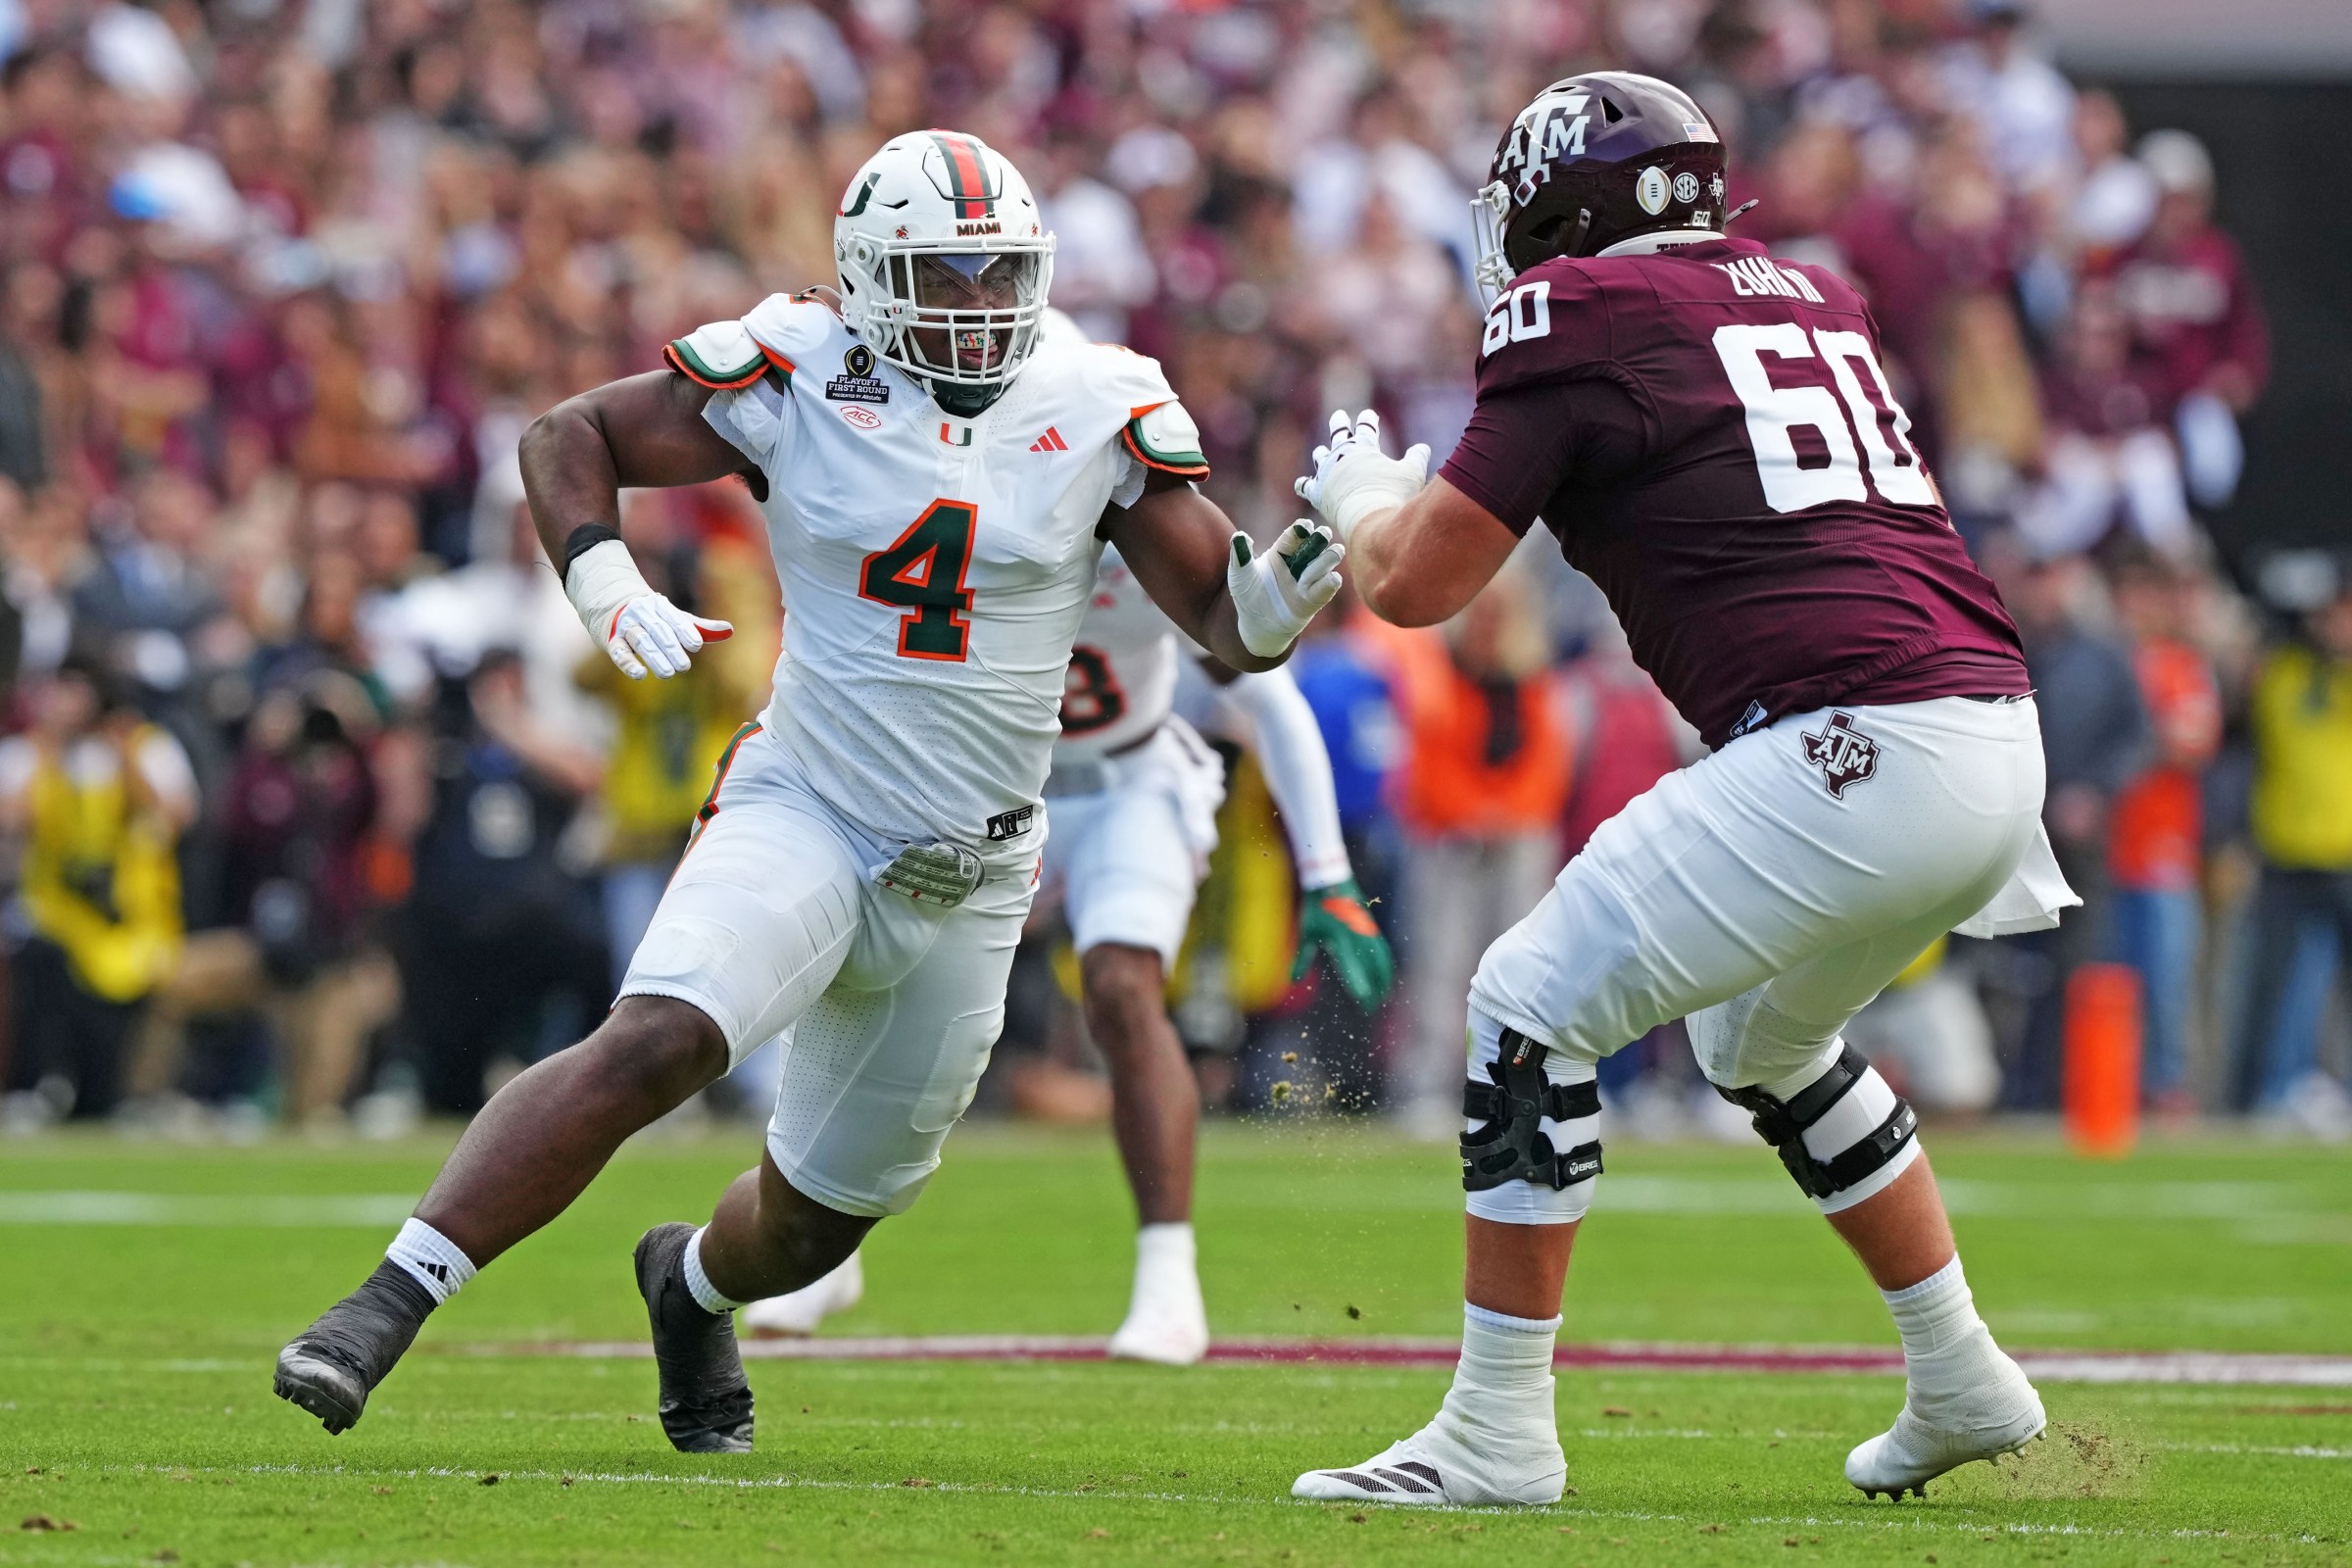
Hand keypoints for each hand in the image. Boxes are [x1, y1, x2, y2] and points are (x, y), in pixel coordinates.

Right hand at [603, 593, 732, 680]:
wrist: (610, 603)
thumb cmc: (653, 616)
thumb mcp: (676, 618)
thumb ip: (701, 627)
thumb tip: (730, 630)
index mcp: (660, 605)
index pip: (674, 618)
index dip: (685, 631)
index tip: (696, 645)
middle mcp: (641, 613)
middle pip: (658, 630)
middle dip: (671, 648)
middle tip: (684, 667)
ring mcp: (626, 626)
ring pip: (641, 641)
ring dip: (654, 657)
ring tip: (669, 673)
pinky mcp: (612, 641)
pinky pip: (619, 651)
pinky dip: (628, 663)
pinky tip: (640, 674)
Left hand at [1227, 521, 1342, 658]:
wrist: (1257, 626)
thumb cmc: (1248, 596)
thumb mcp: (1240, 575)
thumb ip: (1240, 556)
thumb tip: (1239, 536)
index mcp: (1281, 552)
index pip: (1294, 536)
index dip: (1301, 529)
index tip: (1305, 525)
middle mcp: (1298, 562)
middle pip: (1315, 543)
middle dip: (1320, 537)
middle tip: (1322, 534)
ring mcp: (1309, 580)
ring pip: (1327, 560)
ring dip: (1326, 560)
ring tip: (1319, 565)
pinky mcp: (1315, 599)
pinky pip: (1329, 586)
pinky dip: (1330, 582)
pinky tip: (1329, 580)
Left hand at [1291, 877, 1394, 1008]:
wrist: (1332, 880)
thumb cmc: (1315, 907)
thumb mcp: (1306, 932)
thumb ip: (1302, 958)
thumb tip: (1293, 981)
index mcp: (1339, 937)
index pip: (1349, 964)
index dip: (1357, 982)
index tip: (1362, 998)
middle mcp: (1357, 935)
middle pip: (1369, 967)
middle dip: (1372, 989)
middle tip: (1369, 1009)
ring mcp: (1367, 931)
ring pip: (1381, 960)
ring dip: (1383, 980)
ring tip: (1384, 997)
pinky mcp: (1372, 927)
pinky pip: (1384, 951)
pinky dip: (1386, 966)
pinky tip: (1387, 977)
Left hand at [1294, 409, 1429, 543]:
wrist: (1369, 519)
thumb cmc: (1393, 495)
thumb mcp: (1412, 473)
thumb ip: (1417, 458)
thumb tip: (1422, 448)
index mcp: (1364, 447)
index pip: (1366, 427)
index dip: (1368, 420)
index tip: (1368, 416)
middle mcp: (1342, 455)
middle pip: (1339, 433)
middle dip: (1339, 423)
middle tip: (1339, 416)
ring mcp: (1327, 473)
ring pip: (1320, 456)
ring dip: (1321, 453)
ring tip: (1321, 451)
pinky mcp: (1317, 493)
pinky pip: (1305, 486)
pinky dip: (1304, 484)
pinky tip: (1302, 484)